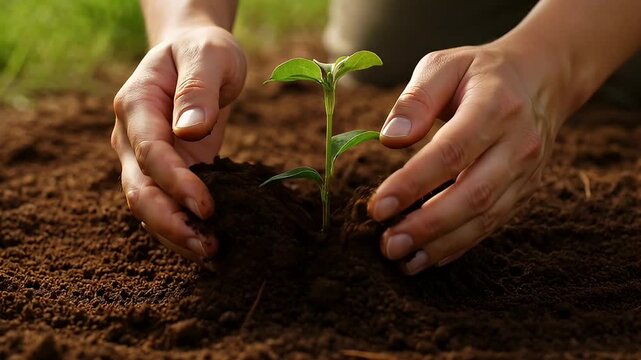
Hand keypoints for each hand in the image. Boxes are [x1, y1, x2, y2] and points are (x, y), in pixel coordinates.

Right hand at [111, 26, 245, 266]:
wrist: (197, 56)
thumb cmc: (204, 51)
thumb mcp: (208, 55)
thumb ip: (198, 89)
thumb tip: (189, 131)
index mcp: (136, 105)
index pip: (149, 153)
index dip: (175, 183)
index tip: (207, 207)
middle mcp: (131, 137)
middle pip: (139, 191)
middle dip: (170, 224)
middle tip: (208, 248)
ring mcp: (144, 159)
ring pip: (149, 207)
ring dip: (176, 234)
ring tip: (212, 254)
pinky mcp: (167, 173)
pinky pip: (168, 206)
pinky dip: (185, 227)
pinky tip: (210, 244)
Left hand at [368, 44, 561, 274]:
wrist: (541, 79)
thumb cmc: (480, 73)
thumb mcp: (445, 65)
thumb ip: (416, 99)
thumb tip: (389, 139)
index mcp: (495, 106)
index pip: (452, 152)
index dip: (413, 183)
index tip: (377, 207)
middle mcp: (517, 144)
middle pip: (473, 194)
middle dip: (427, 226)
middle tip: (387, 245)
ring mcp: (526, 171)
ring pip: (485, 217)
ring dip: (441, 243)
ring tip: (402, 261)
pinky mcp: (526, 190)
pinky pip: (493, 224)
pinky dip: (459, 244)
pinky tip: (428, 257)